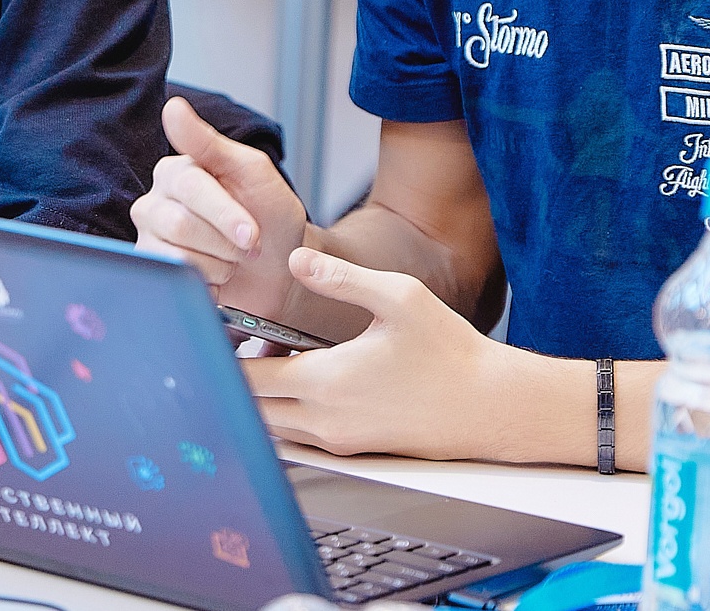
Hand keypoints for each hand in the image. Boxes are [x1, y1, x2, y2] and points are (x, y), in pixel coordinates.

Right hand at [132, 97, 309, 317]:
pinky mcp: (155, 272)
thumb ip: (210, 142)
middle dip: (225, 242)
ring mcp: (151, 238)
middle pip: (179, 224)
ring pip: (175, 255)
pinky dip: (208, 284)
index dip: (225, 215)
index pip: (190, 187)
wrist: (281, 270)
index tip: (253, 234)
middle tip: (249, 245)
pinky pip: (173, 281)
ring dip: (219, 264)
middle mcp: (156, 201)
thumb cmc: (270, 217)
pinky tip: (217, 275)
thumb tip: (172, 107)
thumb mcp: (252, 173)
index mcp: (178, 170)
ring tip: (232, 258)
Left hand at [242, 248, 509, 459]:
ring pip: (274, 426)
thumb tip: (297, 259)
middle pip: (252, 408)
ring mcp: (339, 440)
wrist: (491, 406)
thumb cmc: (450, 352)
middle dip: (240, 378)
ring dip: (265, 398)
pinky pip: (301, 436)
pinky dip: (289, 413)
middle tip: (240, 343)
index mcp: (327, 381)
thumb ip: (342, 277)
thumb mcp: (399, 297)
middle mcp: (325, 419)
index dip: (227, 356)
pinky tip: (307, 380)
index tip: (219, 331)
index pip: (248, 379)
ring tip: (274, 358)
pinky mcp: (354, 449)